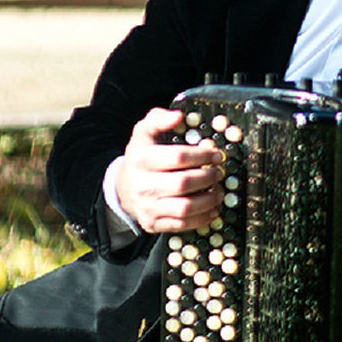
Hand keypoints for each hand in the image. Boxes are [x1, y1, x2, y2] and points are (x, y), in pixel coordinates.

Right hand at [114, 108, 225, 232]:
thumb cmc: (141, 157)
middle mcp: (143, 185)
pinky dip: (202, 219)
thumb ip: (159, 118)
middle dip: (208, 177)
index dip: (202, 155)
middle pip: (184, 184)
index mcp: (142, 159)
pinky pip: (182, 225)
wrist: (122, 189)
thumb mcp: (144, 132)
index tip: (217, 154)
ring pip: (185, 208)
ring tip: (219, 192)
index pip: (178, 157)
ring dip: (209, 200)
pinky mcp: (153, 224)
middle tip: (219, 173)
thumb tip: (178, 115)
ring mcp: (147, 207)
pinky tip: (212, 210)